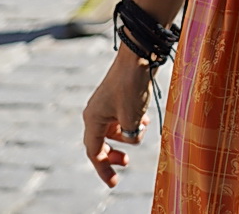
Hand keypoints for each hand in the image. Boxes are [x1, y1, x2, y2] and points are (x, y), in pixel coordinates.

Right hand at [82, 51, 152, 187]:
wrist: (138, 54)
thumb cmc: (132, 86)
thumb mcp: (132, 118)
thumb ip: (130, 135)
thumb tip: (132, 136)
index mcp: (93, 119)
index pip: (94, 152)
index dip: (103, 169)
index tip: (113, 183)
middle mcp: (96, 112)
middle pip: (101, 142)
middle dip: (114, 154)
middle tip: (126, 163)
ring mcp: (106, 103)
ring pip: (116, 129)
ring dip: (130, 133)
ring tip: (144, 126)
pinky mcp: (118, 96)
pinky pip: (123, 117)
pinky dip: (133, 121)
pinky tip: (145, 118)